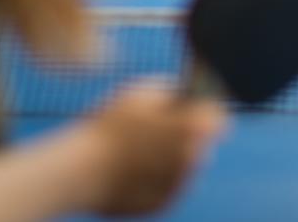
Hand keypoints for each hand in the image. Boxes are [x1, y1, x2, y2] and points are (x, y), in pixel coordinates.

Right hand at [88, 80, 227, 216]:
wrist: (80, 172)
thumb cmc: (107, 128)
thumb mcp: (139, 92)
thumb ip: (169, 90)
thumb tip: (181, 94)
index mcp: (193, 128)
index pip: (217, 118)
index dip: (203, 111)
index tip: (191, 110)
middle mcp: (193, 159)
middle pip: (199, 144)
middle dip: (183, 137)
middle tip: (156, 131)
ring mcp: (179, 186)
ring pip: (182, 168)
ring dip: (169, 160)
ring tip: (138, 152)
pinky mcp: (162, 206)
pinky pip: (165, 189)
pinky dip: (154, 181)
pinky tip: (132, 172)